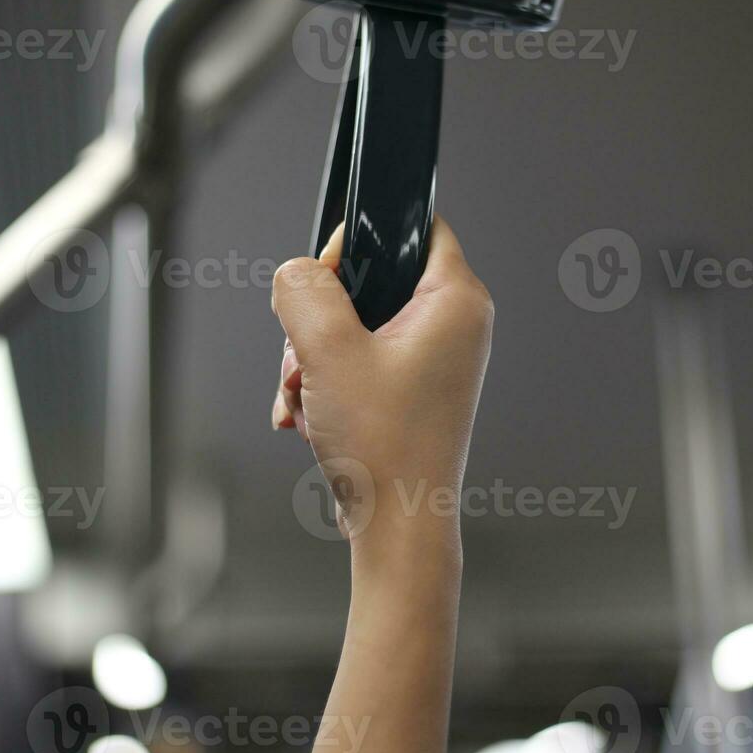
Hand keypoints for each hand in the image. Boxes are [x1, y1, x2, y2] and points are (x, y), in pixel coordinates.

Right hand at [269, 216, 493, 550]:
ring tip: (306, 397)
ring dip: (313, 359)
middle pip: (369, 281)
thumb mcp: (327, 350)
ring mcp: (432, 361)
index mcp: (456, 300)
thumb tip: (295, 274)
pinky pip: (354, 364)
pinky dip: (324, 385)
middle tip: (307, 357)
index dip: (360, 240)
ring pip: (351, 326)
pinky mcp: (409, 391)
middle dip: (318, 319)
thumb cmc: (383, 447)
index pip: (415, 225)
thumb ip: (304, 290)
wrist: (395, 527)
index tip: (327, 277)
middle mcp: (452, 325)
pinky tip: (310, 417)